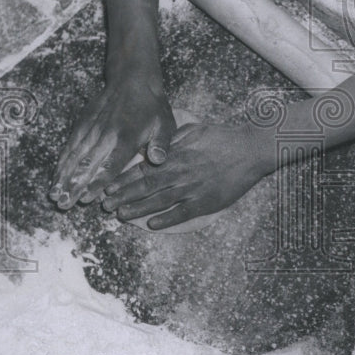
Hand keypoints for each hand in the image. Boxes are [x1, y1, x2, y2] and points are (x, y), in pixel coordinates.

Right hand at [50, 71, 174, 208]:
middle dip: (74, 185)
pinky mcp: (82, 124)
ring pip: (74, 157)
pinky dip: (61, 163)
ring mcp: (91, 129)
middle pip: (87, 164)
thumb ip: (161, 144)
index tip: (87, 198)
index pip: (110, 164)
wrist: (132, 78)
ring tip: (54, 196)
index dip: (98, 182)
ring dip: (63, 177)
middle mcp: (105, 135)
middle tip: (64, 204)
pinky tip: (55, 178)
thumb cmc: (152, 106)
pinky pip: (69, 147)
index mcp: (126, 138)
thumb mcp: (164, 123)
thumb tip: (158, 161)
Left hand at [100, 123, 272, 229]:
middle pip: (145, 187)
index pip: (143, 169)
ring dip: (137, 209)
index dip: (123, 179)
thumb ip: (173, 139)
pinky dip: (166, 219)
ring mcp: (192, 188)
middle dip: (122, 196)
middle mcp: (180, 172)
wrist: (250, 149)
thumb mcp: (194, 131)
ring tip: (120, 215)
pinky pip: (182, 212)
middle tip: (104, 205)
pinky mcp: (206, 201)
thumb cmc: (223, 137)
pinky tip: (152, 224)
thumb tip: (156, 145)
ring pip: (158, 201)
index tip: (107, 186)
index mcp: (175, 155)